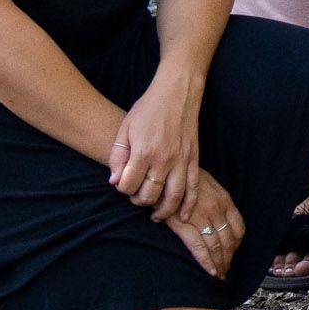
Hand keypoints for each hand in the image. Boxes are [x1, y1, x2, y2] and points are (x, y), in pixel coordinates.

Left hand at [109, 70, 206, 216]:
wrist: (177, 93)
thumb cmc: (148, 109)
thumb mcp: (125, 129)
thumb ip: (117, 156)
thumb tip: (114, 181)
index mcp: (143, 152)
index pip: (128, 185)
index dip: (122, 189)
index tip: (122, 184)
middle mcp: (163, 160)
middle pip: (149, 196)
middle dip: (139, 201)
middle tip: (136, 197)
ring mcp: (181, 161)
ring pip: (173, 198)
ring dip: (163, 211)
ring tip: (155, 215)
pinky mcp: (194, 160)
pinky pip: (193, 189)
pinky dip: (188, 205)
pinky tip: (182, 216)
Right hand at [165, 171, 243, 274]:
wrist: (162, 173)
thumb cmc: (183, 179)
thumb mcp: (206, 184)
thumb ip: (216, 201)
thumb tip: (219, 219)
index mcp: (224, 200)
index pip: (238, 228)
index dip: (237, 244)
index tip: (233, 253)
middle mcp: (217, 210)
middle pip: (229, 240)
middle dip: (228, 258)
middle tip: (226, 270)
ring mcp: (202, 217)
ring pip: (217, 246)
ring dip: (220, 263)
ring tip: (220, 274)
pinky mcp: (184, 224)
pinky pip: (199, 248)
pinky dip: (207, 262)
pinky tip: (210, 271)